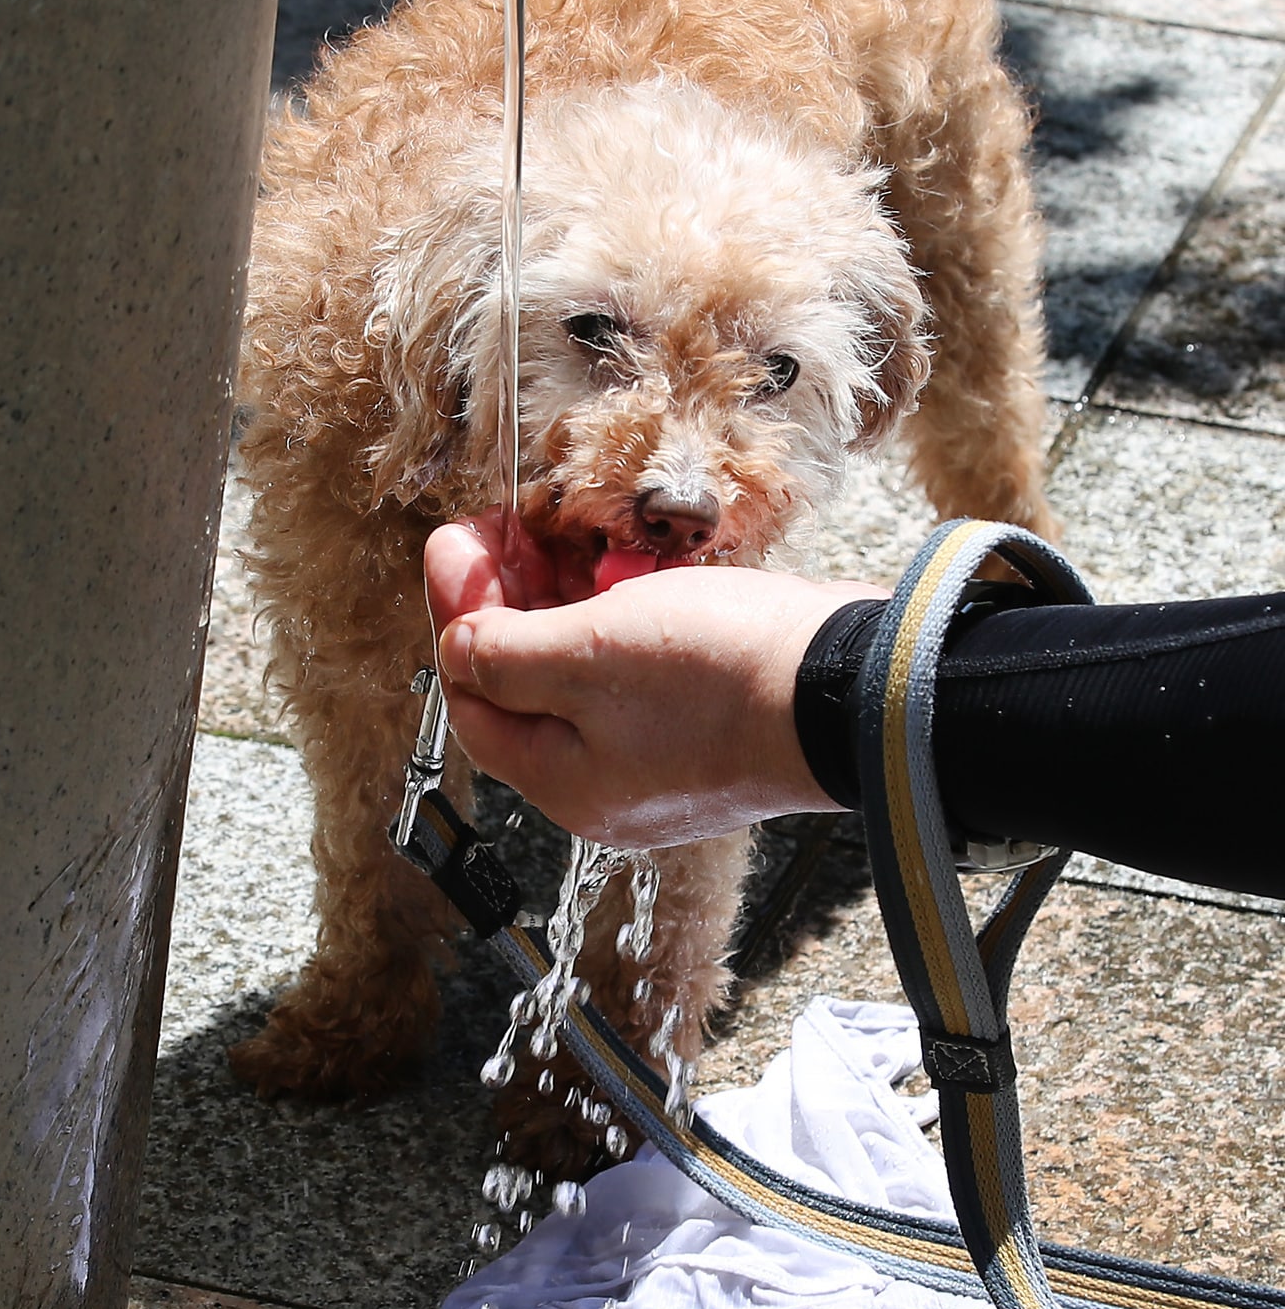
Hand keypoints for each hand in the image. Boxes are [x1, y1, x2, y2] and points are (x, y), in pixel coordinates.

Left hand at [424, 514, 888, 848]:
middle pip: (529, 684)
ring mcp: (665, 753)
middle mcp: (610, 781)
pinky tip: (630, 565)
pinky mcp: (712, 719)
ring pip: (587, 668)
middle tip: (502, 527)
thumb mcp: (584, 653)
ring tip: (564, 532)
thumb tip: (456, 648)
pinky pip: (644, 664)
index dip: (454, 617)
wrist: (855, 686)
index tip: (454, 545)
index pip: (474, 699)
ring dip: (565, 597)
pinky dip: (625, 612)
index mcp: (565, 781)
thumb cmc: (721, 678)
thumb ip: (504, 654)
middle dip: (508, 600)